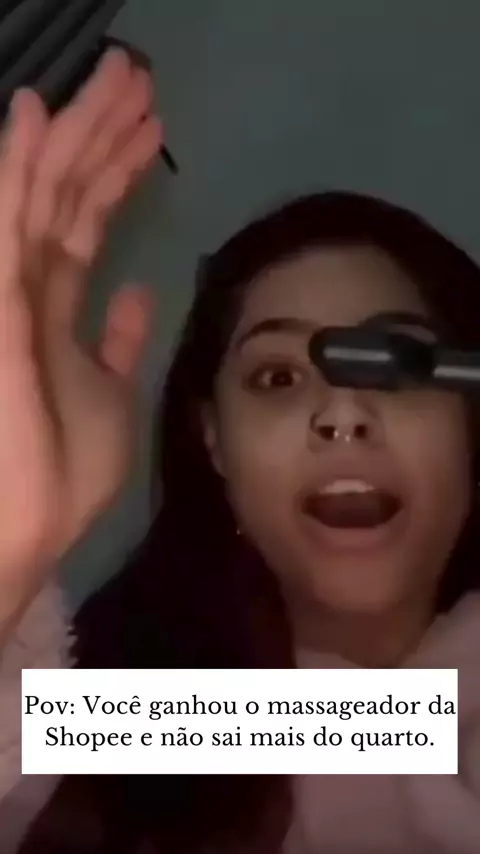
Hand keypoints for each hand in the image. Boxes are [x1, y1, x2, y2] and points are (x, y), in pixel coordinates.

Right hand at [0, 49, 161, 634]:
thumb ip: (118, 341)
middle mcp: (31, 287)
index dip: (116, 173)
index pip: (88, 223)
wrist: (25, 526)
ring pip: (42, 194)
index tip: (152, 128)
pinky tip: (35, 113)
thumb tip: (136, 290)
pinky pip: (7, 226)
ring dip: (78, 134)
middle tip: (140, 79)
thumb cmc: (62, 473)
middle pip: (69, 195)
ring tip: (119, 79)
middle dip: (103, 135)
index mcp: (59, 310)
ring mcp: (9, 291)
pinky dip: (17, 168)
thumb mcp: (111, 397)